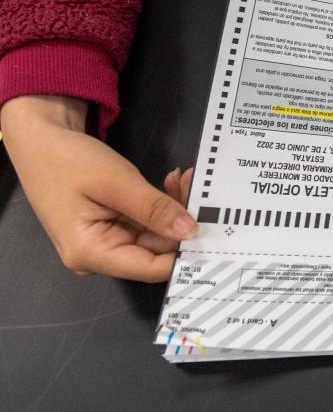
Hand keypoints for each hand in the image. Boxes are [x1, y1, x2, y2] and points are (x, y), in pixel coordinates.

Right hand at [1, 94, 197, 282]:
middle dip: (179, 218)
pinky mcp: (109, 229)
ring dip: (171, 207)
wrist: (42, 142)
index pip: (151, 269)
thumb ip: (155, 209)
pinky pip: (143, 223)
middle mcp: (97, 257)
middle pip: (155, 249)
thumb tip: (190, 232)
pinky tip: (169, 183)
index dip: (184, 252)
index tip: (212, 229)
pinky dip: (158, 204)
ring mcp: (103, 243)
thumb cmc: (69, 161)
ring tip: (181, 178)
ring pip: (154, 234)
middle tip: (193, 184)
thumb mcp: (117, 183)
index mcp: (91, 253)